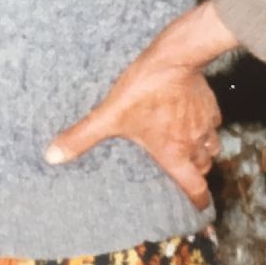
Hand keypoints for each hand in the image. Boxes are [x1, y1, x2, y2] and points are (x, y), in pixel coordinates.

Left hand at [44, 58, 222, 208]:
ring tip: (190, 150)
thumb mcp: (109, 115)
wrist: (175, 58)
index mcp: (173, 152)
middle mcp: (193, 143)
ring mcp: (205, 124)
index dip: (198, 200)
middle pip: (203, 168)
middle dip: (195, 174)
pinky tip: (193, 120)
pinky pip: (213, 124)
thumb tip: (51, 156)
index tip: (199, 206)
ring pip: (212, 148)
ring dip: (203, 153)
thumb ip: (82, 137)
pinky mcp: (210, 105)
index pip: (194, 187)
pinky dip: (206, 128)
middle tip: (184, 174)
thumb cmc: (143, 90)